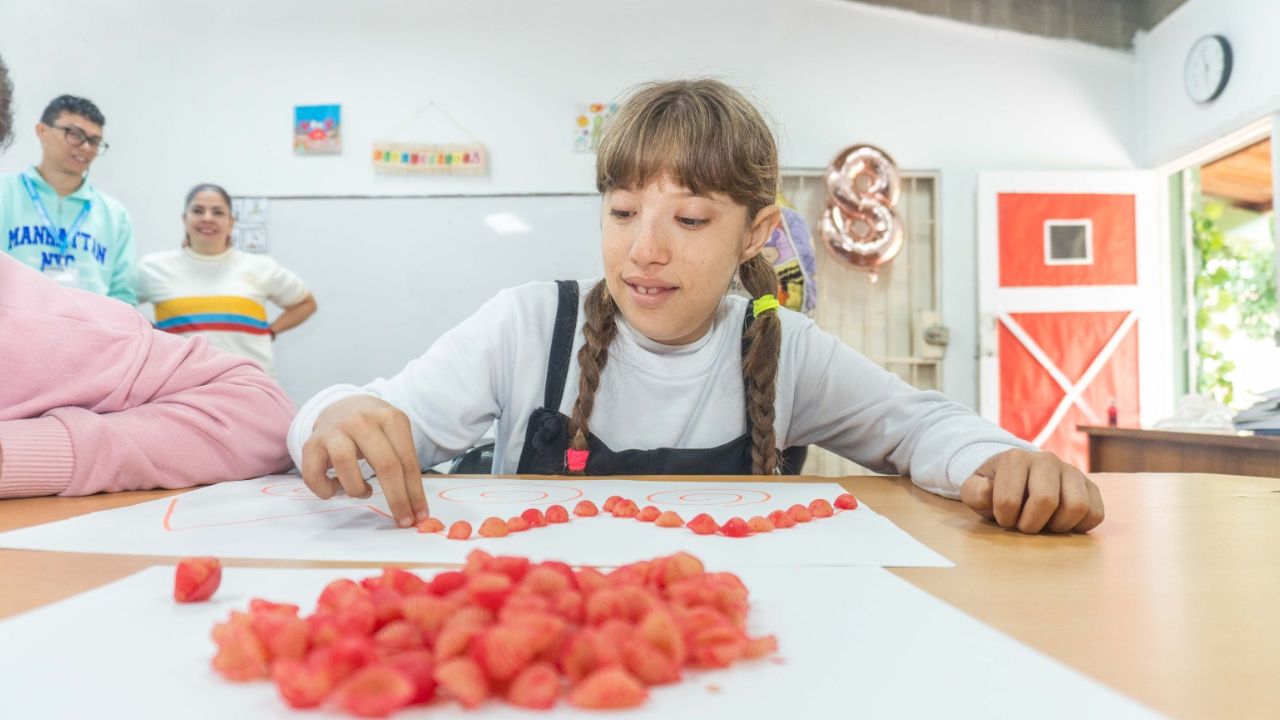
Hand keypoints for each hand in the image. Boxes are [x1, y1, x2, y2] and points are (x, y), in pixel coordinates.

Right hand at [300, 395, 427, 527]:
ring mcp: (335, 430)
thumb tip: (416, 508)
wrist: (343, 405)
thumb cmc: (375, 429)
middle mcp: (362, 421)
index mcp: (390, 418)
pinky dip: (326, 490)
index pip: (406, 460)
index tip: (419, 515)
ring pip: (346, 466)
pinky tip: (336, 487)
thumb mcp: (396, 434)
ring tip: (362, 491)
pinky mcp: (312, 443)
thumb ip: (405, 465)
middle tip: (402, 520)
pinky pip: (314, 475)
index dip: (414, 492)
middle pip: (384, 464)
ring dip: (357, 489)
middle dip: (396, 498)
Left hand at [959, 449, 1103, 533]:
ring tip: (1045, 524)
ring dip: (1059, 526)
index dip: (1005, 518)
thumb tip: (989, 491)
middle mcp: (1047, 459)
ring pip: (1078, 506)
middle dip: (1032, 524)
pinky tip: (1062, 522)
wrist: (1016, 478)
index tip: (1003, 517)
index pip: (1009, 501)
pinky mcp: (1090, 486)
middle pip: (1046, 501)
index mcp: (1015, 459)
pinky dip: (1080, 526)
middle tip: (1025, 525)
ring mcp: (1072, 471)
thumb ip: (974, 491)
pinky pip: (1096, 513)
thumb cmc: (995, 488)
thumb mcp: (975, 489)